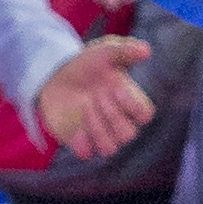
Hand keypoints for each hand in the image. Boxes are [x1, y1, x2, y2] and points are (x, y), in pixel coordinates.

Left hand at [31, 36, 154, 162]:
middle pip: (128, 134)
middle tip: (96, 95)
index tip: (115, 87)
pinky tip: (76, 128)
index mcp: (129, 101)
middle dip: (111, 114)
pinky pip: (87, 154)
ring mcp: (99, 134)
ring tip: (84, 106)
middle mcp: (118, 121)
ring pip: (110, 148)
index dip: (132, 104)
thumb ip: (125, 49)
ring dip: (97, 128)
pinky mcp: (80, 142)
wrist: (56, 73)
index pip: (145, 115)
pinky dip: (82, 144)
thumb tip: (146, 50)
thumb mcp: (105, 50)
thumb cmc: (87, 63)